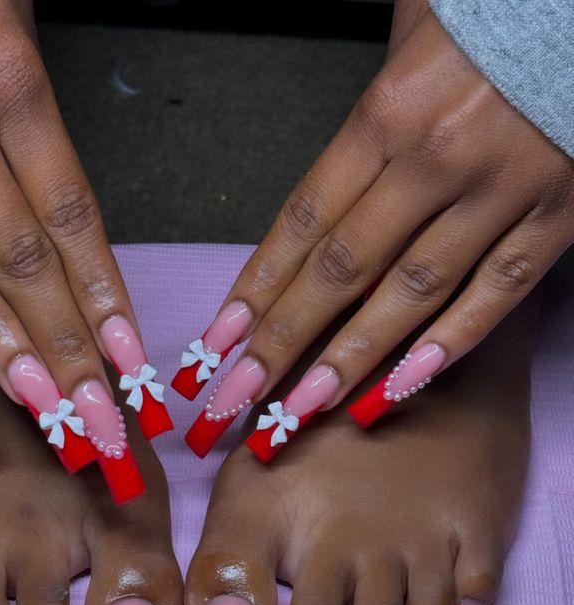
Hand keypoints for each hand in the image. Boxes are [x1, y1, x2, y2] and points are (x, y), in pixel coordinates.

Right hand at [0, 1, 150, 438]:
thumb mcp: (7, 5)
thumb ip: (36, 110)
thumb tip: (63, 214)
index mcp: (7, 82)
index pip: (72, 221)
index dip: (103, 300)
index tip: (130, 362)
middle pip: (21, 263)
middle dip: (66, 352)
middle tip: (100, 421)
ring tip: (40, 412)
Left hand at [187, 9, 572, 450]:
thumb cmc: (491, 17)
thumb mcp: (406, 38)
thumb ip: (362, 123)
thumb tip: (321, 197)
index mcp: (385, 116)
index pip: (300, 225)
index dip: (255, 291)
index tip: (216, 345)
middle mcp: (432, 161)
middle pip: (338, 274)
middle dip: (278, 346)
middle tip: (232, 402)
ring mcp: (497, 192)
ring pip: (409, 295)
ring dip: (348, 362)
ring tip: (296, 413)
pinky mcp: (557, 215)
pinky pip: (497, 292)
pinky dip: (449, 344)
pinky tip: (399, 388)